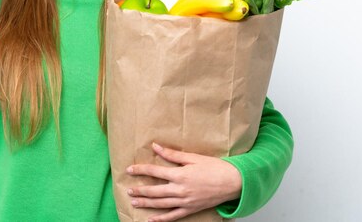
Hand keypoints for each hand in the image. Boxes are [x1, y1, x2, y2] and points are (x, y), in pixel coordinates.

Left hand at [126, 142, 241, 221]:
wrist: (233, 182)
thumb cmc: (215, 167)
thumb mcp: (193, 157)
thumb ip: (172, 154)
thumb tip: (156, 146)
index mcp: (180, 174)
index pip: (155, 171)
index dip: (141, 170)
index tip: (130, 170)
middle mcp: (180, 189)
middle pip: (154, 190)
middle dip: (140, 190)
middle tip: (128, 190)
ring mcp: (185, 201)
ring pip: (161, 204)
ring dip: (146, 203)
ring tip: (134, 202)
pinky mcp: (191, 209)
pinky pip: (173, 216)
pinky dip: (161, 219)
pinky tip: (151, 220)